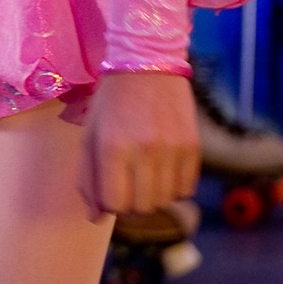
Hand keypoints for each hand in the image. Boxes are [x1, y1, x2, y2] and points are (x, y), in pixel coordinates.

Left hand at [81, 71, 199, 215]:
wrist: (148, 65)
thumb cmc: (111, 104)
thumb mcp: (90, 135)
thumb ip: (88, 178)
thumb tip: (96, 218)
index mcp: (111, 147)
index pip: (114, 204)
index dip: (110, 203)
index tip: (110, 189)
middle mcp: (144, 150)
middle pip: (141, 207)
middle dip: (131, 201)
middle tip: (127, 180)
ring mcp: (172, 149)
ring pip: (165, 201)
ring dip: (153, 195)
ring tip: (145, 171)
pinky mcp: (194, 147)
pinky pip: (186, 189)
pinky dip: (174, 186)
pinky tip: (163, 166)